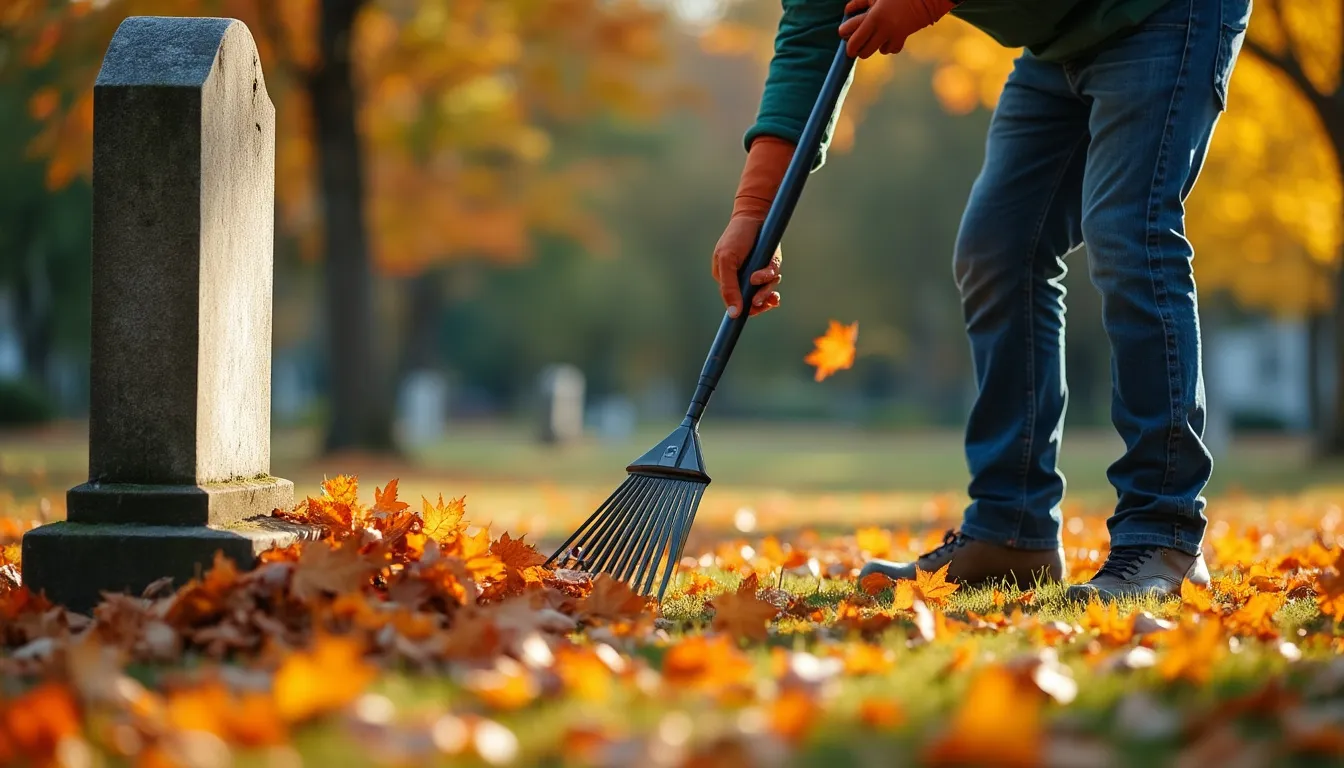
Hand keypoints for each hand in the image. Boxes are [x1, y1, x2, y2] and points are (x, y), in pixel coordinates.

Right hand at [711, 217, 780, 317]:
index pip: (735, 304)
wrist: (755, 216)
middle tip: (764, 300)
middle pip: (752, 302)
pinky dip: (773, 277)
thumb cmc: (736, 237)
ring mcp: (756, 273)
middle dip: (760, 302)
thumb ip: (729, 287)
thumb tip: (733, 313)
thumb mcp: (727, 260)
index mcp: (727, 280)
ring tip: (770, 278)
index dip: (745, 311)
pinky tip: (773, 273)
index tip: (753, 310)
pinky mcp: (768, 266)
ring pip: (765, 292)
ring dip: (768, 289)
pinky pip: (773, 279)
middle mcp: (742, 279)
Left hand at [838, 0, 955, 58]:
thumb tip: (847, 11)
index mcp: (874, 17)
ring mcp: (894, 36)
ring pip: (878, 52)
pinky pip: (891, 50)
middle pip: (864, 52)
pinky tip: (886, 38)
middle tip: (855, 44)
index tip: (843, 34)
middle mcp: (883, 30)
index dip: (845, 38)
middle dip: (857, 49)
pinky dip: (887, 46)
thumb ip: (860, 2)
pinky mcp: (903, 38)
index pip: (854, 38)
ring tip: (873, 37)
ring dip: (874, 46)